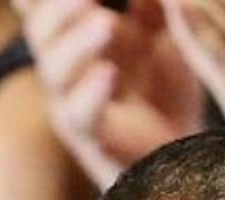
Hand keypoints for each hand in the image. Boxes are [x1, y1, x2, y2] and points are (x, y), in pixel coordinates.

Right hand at [13, 0, 205, 188]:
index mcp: (80, 37)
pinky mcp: (90, 142)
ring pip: (54, 71)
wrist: (183, 160)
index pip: (49, 5)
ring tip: (104, 22)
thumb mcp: (166, 35)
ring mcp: (74, 106)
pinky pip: (79, 117)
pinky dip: (90, 93)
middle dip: (57, 7)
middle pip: (40, 29)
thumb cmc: (167, 93)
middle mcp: (68, 69)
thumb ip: (154, 5)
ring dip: (75, 43)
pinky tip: (108, 73)